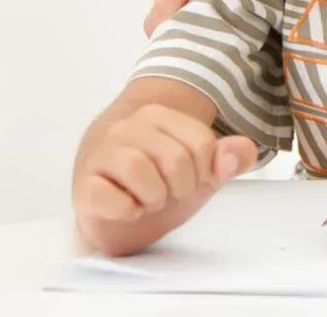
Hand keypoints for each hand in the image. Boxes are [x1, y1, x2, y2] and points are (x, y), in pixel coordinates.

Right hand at [72, 103, 257, 248]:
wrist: (108, 204)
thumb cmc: (155, 182)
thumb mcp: (200, 172)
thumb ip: (228, 159)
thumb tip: (242, 151)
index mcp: (158, 116)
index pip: (201, 143)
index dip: (203, 172)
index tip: (188, 180)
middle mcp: (126, 128)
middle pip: (175, 159)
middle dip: (181, 187)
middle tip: (168, 193)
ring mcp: (101, 154)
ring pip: (139, 169)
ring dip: (154, 197)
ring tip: (149, 200)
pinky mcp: (83, 186)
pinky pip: (107, 196)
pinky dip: (126, 210)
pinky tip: (129, 209)